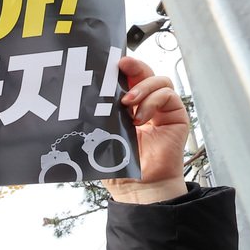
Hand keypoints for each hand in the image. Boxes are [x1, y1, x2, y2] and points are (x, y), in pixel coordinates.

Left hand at [105, 57, 188, 203]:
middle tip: (122, 66)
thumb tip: (74, 104)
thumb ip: (95, 119)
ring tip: (128, 103)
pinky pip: (168, 95)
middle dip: (134, 66)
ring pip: (159, 80)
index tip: (109, 62)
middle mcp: (145, 105)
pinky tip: (141, 118)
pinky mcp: (176, 116)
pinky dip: (154, 101)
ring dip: (143, 87)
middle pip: (144, 73)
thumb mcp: (100, 137)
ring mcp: (162, 109)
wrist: (138, 187)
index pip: (126, 80)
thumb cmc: (119, 167)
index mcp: (125, 108)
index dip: (121, 69)